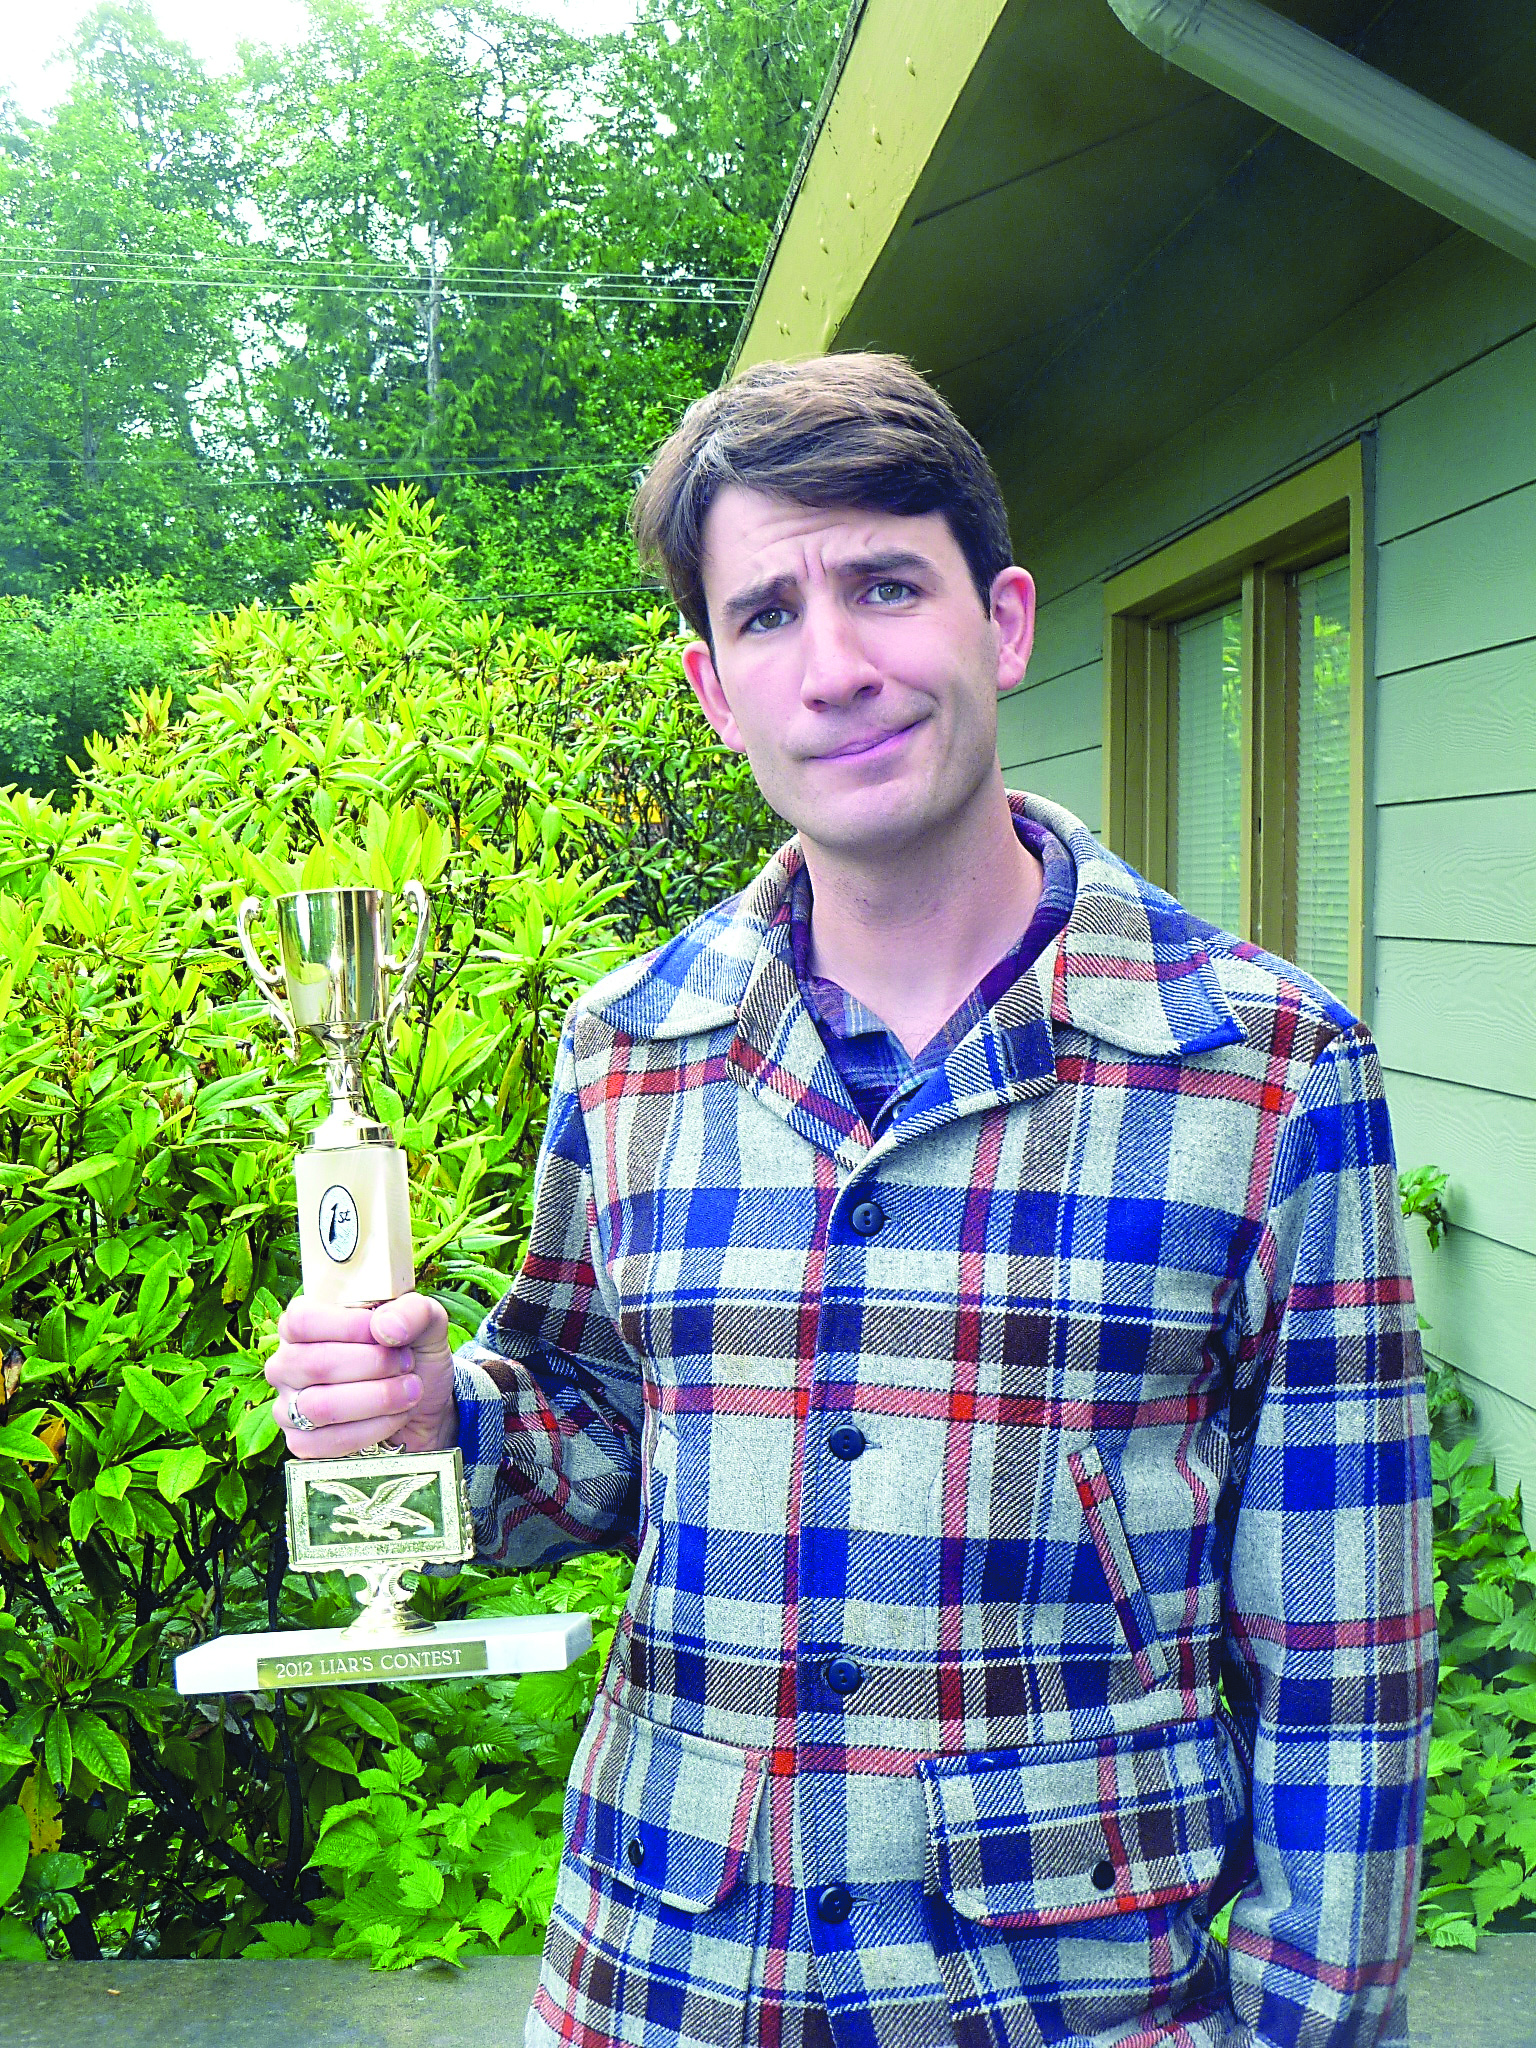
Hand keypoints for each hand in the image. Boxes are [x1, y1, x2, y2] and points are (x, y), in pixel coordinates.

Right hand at [265, 1291, 457, 1459]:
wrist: (425, 1405)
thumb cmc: (413, 1354)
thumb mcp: (425, 1320)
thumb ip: (412, 1311)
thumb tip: (384, 1327)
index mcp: (303, 1324)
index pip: (303, 1320)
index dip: (349, 1326)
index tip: (389, 1335)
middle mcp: (287, 1364)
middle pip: (316, 1364)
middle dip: (375, 1365)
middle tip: (407, 1364)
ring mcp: (289, 1406)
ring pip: (321, 1406)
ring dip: (378, 1398)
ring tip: (410, 1389)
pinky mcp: (302, 1443)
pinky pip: (329, 1441)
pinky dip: (374, 1429)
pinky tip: (397, 1416)